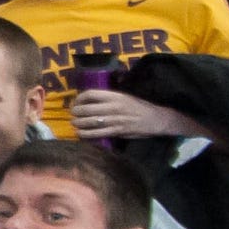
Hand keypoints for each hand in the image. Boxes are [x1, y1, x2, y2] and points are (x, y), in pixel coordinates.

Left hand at [69, 89, 206, 140]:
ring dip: (77, 123)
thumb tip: (89, 100)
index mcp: (114, 96)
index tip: (76, 102)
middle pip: (85, 109)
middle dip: (75, 112)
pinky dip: (85, 134)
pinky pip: (95, 133)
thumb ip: (107, 98)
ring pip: (88, 122)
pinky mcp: (116, 131)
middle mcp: (112, 107)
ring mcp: (114, 120)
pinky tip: (80, 133)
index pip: (90, 94)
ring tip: (75, 123)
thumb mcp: (123, 97)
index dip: (79, 98)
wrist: (155, 118)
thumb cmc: (138, 106)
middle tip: (73, 114)